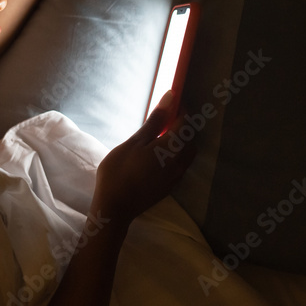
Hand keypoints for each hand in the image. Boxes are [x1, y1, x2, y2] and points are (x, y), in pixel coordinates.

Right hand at [92, 90, 197, 226]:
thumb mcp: (134, 142)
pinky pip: (181, 166)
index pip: (185, 122)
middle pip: (190, 139)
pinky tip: (160, 157)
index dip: (181, 109)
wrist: (115, 207)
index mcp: (171, 148)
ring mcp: (176, 177)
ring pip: (187, 154)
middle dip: (183, 126)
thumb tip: (170, 98)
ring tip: (162, 138)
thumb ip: (154, 121)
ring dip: (181, 142)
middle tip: (166, 119)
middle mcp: (179, 162)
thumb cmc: (119, 171)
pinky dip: (176, 156)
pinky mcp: (170, 187)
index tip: (172, 101)